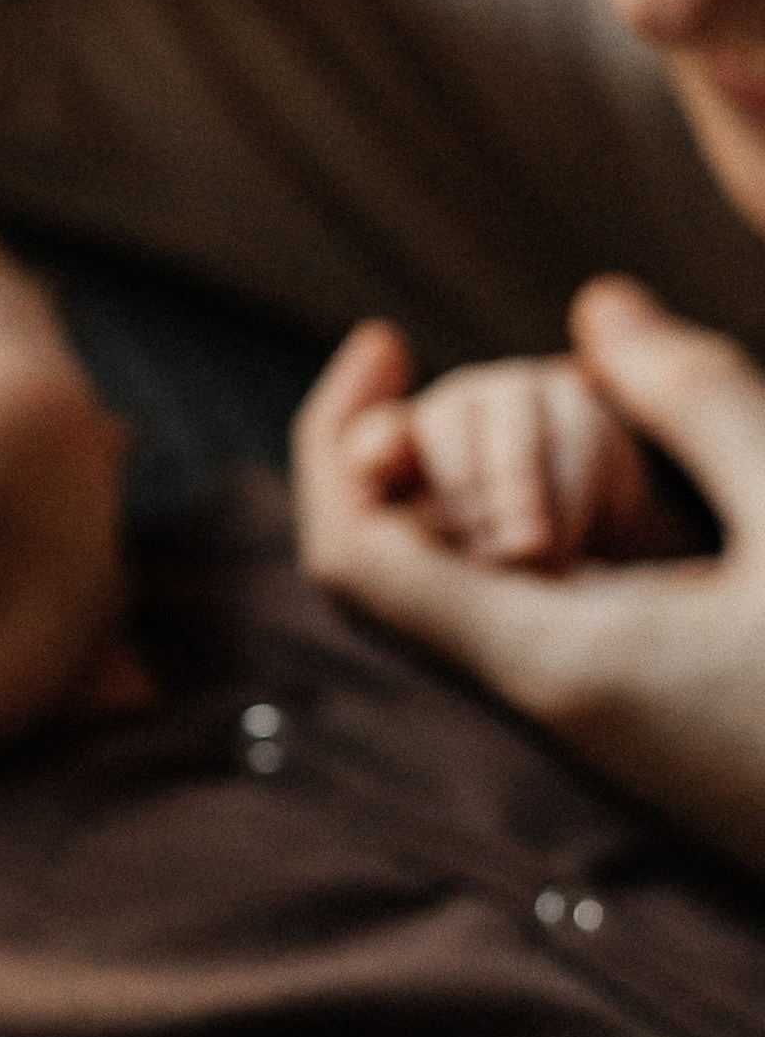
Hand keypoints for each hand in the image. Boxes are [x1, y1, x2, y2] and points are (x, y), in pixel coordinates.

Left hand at [294, 287, 764, 876]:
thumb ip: (704, 406)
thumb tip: (598, 310)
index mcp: (557, 661)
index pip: (356, 555)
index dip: (332, 436)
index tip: (384, 337)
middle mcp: (550, 701)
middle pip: (402, 552)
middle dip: (433, 437)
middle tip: (522, 365)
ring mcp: (595, 723)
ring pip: (475, 580)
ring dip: (503, 476)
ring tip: (586, 400)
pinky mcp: (644, 727)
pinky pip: (552, 610)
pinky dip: (564, 524)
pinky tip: (638, 480)